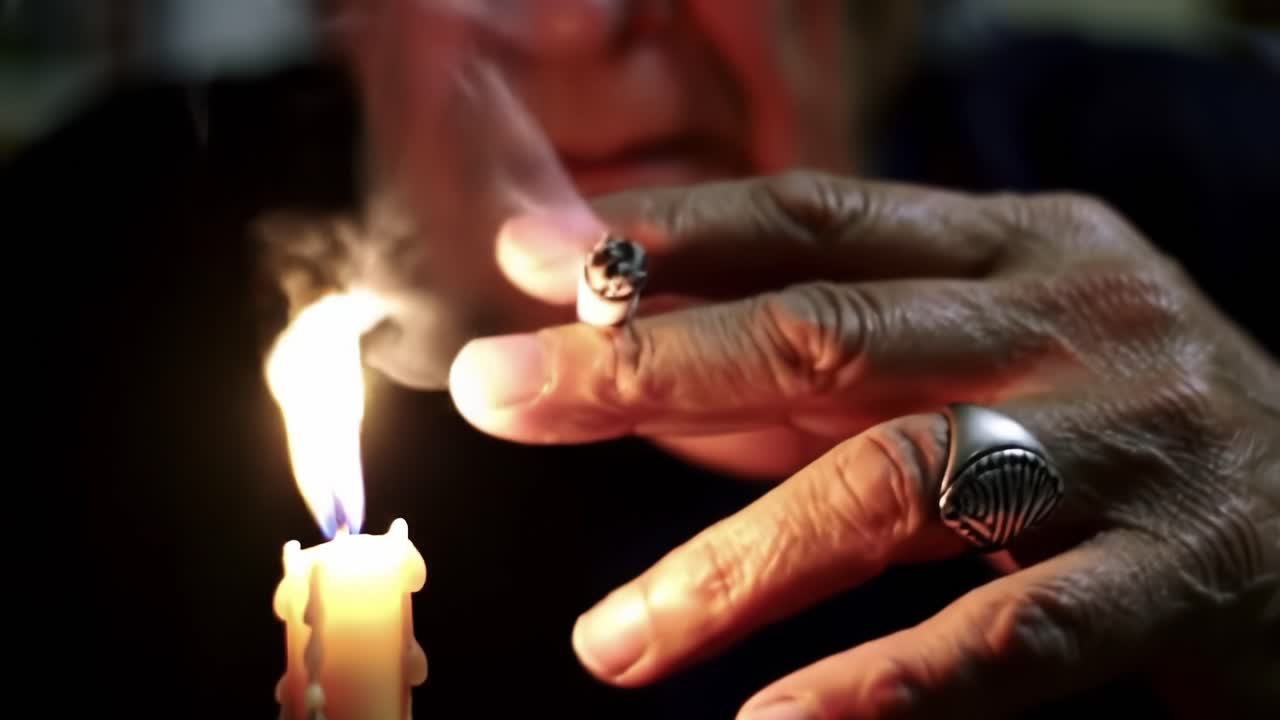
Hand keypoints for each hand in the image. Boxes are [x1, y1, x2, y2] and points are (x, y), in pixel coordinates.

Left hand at [449, 172, 1279, 716]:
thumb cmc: (1123, 422)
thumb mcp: (998, 345)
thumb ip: (846, 353)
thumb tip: (645, 359)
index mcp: (1022, 247)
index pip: (819, 216)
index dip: (672, 235)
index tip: (537, 260)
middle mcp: (1076, 321)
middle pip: (830, 331)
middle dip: (651, 364)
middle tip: (504, 393)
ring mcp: (1130, 445)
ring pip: (902, 487)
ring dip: (738, 566)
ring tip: (616, 641)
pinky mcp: (1181, 580)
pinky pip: (1011, 638)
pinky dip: (885, 687)